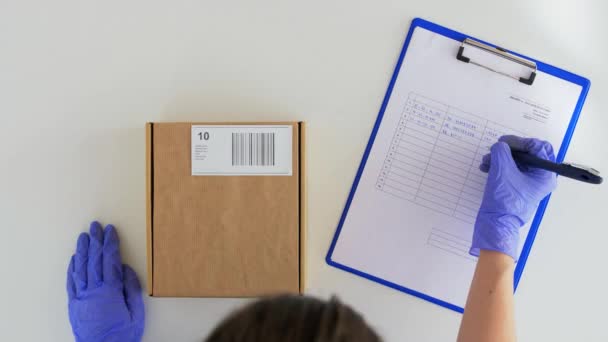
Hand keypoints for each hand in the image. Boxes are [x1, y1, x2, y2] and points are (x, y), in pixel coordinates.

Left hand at [67, 222, 144, 341]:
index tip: (111, 231)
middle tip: (95, 226)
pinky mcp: (74, 304)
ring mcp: (81, 297)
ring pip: (80, 268)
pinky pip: (71, 282)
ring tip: (83, 236)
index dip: (110, 243)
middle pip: (94, 260)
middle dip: (96, 241)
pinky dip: (72, 268)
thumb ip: (131, 289)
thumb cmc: (121, 336)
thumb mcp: (136, 313)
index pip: (109, 260)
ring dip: (83, 250)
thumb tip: (126, 269)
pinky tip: (74, 259)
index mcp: (110, 291)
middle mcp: (93, 290)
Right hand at [470, 136, 556, 260]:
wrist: (495, 223)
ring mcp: (528, 182)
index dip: (520, 142)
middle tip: (497, 148)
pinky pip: (509, 169)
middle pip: (527, 153)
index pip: (538, 147)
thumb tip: (500, 146)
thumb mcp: (502, 170)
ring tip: (486, 160)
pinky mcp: (516, 186)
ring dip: (499, 157)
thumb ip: (501, 151)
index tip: (504, 143)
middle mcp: (539, 177)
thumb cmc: (504, 200)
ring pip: (516, 160)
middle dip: (509, 150)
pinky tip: (486, 167)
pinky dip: (497, 166)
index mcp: (545, 174)